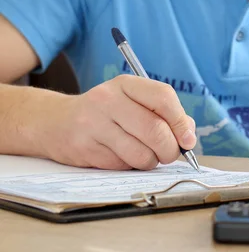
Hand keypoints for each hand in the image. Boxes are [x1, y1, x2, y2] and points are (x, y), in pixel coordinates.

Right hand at [43, 75, 196, 169]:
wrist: (57, 122)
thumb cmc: (108, 114)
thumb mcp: (134, 102)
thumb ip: (165, 115)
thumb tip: (189, 136)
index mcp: (126, 84)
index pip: (163, 97)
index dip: (181, 122)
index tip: (187, 139)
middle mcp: (108, 100)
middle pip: (155, 130)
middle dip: (170, 149)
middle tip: (169, 154)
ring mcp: (94, 123)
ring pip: (141, 153)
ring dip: (151, 161)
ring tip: (145, 156)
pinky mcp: (85, 148)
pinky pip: (122, 165)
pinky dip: (130, 166)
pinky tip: (121, 156)